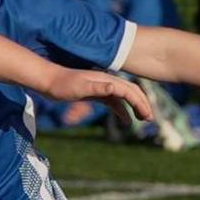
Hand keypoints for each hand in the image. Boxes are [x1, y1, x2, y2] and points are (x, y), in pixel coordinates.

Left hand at [39, 67, 155, 121]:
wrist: (49, 82)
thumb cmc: (63, 85)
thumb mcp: (80, 87)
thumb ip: (98, 87)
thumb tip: (114, 87)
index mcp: (106, 79)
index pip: (129, 91)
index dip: (140, 102)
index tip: (147, 116)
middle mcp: (107, 81)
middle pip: (131, 91)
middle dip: (143, 104)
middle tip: (150, 119)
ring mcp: (102, 87)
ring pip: (125, 97)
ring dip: (135, 107)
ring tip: (143, 120)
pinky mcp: (96, 93)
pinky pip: (114, 102)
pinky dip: (123, 110)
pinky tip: (126, 120)